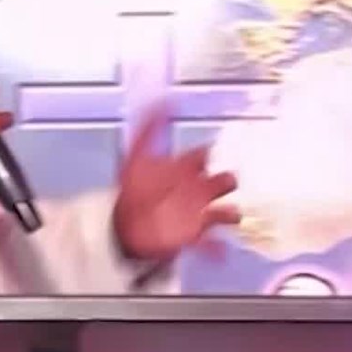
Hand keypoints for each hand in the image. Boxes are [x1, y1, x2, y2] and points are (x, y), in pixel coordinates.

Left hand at [111, 105, 240, 261]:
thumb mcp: (134, 157)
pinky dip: (217, 250)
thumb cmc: (130, 190)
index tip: (215, 148)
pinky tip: (219, 249)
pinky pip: (212, 245)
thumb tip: (163, 102)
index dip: (208, 152)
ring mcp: (196, 213)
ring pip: (224, 212)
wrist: (121, 224)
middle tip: (227, 180)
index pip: (204, 156)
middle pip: (222, 181)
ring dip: (230, 214)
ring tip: (231, 215)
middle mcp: (194, 190)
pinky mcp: (193, 237)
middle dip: (227, 181)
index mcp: (183, 169)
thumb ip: (148, 130)